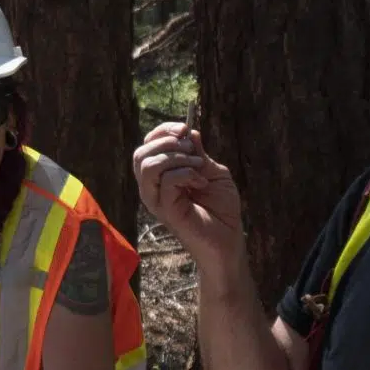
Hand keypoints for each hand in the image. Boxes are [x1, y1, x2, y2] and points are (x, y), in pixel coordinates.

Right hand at [133, 122, 246, 268]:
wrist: (229, 239)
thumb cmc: (222, 209)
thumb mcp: (212, 172)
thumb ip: (198, 154)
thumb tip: (188, 132)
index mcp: (160, 177)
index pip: (147, 146)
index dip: (163, 131)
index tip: (185, 129)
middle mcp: (153, 188)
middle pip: (140, 153)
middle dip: (168, 142)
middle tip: (193, 153)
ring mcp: (156, 200)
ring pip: (148, 165)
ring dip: (177, 158)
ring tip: (197, 167)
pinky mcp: (166, 210)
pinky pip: (167, 180)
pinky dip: (187, 173)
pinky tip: (201, 184)